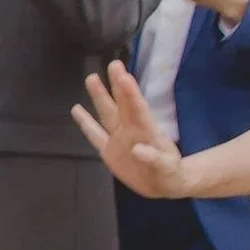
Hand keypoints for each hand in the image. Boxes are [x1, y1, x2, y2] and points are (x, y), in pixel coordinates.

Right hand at [72, 60, 194, 198]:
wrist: (165, 185)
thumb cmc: (172, 174)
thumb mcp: (167, 169)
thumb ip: (154, 159)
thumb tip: (138, 149)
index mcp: (146, 131)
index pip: (137, 108)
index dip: (129, 92)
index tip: (123, 75)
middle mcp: (130, 129)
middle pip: (122, 104)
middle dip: (117, 85)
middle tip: (113, 64)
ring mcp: (118, 138)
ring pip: (106, 114)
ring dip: (100, 96)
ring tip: (91, 77)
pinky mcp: (108, 150)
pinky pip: (95, 134)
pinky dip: (85, 122)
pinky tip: (77, 109)